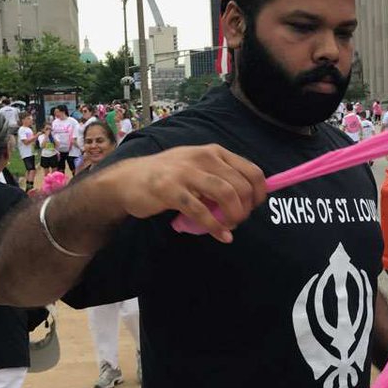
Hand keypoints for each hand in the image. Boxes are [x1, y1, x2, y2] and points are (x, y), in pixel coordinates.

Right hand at [100, 143, 266, 243]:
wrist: (128, 180)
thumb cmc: (169, 176)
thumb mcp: (198, 168)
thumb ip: (221, 179)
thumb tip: (248, 200)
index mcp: (214, 152)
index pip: (252, 171)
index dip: (260, 193)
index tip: (254, 207)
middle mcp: (203, 157)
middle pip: (241, 185)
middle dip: (246, 208)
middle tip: (238, 220)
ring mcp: (186, 172)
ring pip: (225, 194)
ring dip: (234, 215)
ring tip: (231, 227)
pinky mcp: (170, 189)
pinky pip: (201, 211)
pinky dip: (216, 226)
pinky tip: (222, 236)